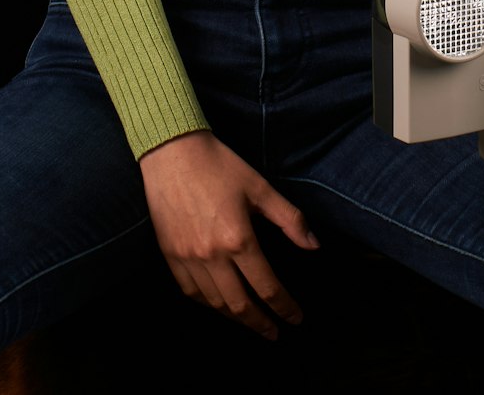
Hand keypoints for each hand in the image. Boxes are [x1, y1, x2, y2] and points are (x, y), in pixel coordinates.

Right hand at [138, 130, 319, 339]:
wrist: (172, 150)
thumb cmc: (219, 164)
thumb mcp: (260, 187)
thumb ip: (290, 219)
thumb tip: (314, 246)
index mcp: (238, 239)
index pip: (267, 287)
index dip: (284, 307)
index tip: (296, 319)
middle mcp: (212, 255)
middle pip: (240, 304)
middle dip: (260, 323)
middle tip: (274, 333)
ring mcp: (187, 257)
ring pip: (214, 303)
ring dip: (234, 317)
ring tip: (249, 320)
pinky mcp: (169, 253)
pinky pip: (189, 291)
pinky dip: (206, 303)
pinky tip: (217, 303)